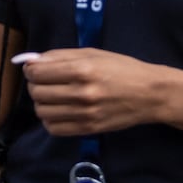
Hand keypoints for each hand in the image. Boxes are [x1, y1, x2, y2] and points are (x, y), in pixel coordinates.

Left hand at [17, 48, 165, 135]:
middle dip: (35, 85)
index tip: (36, 69)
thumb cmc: (122, 68)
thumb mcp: (92, 53)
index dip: (31, 70)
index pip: (37, 73)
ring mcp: (85, 114)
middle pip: (36, 92)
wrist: (150, 94)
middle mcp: (82, 93)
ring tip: (53, 96)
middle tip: (45, 82)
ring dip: (42, 103)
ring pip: (42, 112)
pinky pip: (54, 128)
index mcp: (82, 69)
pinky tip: (59, 111)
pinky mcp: (89, 129)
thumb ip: (59, 56)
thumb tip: (31, 61)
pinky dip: (50, 120)